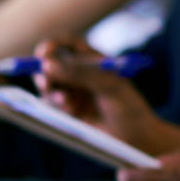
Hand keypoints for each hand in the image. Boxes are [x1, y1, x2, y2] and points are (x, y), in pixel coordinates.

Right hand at [34, 36, 163, 149]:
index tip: (43, 53)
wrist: (136, 138)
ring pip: (47, 84)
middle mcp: (79, 73)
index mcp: (92, 59)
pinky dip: (55, 105)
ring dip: (51, 91)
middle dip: (43, 71)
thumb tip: (47, 65)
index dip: (52, 44)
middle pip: (50, 63)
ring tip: (65, 101)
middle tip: (46, 83)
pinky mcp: (69, 110)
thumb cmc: (129, 106)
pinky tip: (71, 111)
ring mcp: (73, 92)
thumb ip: (79, 73)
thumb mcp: (108, 85)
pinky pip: (50, 103)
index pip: (66, 43)